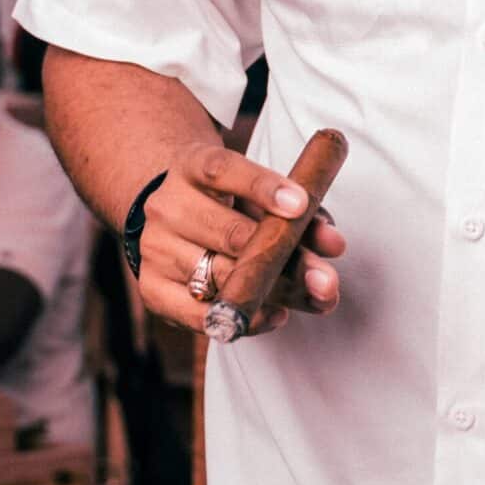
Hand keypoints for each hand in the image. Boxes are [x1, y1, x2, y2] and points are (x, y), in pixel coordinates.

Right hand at [135, 140, 345, 334]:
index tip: (301, 205)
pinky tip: (275, 314)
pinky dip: (243, 318)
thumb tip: (332, 243)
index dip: (263, 187)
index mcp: (192, 166)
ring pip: (220, 276)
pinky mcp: (152, 289)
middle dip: (286, 258)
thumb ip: (298, 212)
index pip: (223, 170)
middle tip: (328, 277)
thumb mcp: (260, 193)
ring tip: (316, 298)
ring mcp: (154, 248)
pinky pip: (200, 313)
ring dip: (275, 292)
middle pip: (230, 234)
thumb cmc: (231, 203)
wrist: (172, 216)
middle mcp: (167, 205)